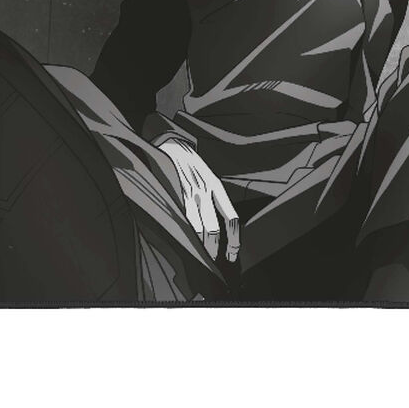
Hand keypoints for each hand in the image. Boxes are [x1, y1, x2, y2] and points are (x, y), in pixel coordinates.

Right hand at [157, 139, 239, 262]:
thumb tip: (215, 230)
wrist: (173, 146)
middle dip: (214, 249)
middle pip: (213, 228)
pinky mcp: (174, 194)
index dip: (234, 239)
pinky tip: (185, 243)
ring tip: (200, 258)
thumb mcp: (207, 179)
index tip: (232, 254)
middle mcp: (206, 191)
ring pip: (196, 227)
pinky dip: (185, 234)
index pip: (232, 218)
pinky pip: (181, 220)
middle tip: (214, 261)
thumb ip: (211, 201)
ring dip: (199, 245)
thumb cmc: (191, 167)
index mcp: (217, 188)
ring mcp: (189, 194)